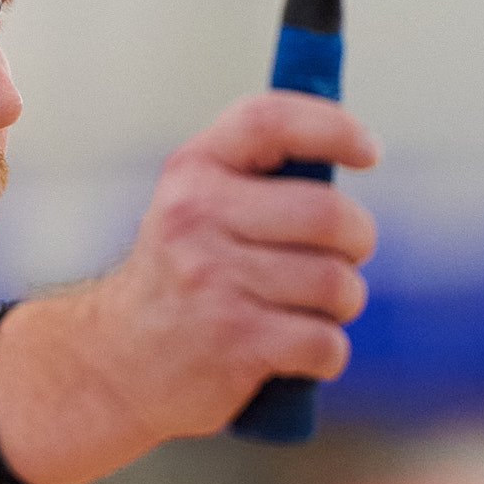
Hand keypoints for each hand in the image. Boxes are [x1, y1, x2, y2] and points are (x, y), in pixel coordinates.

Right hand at [0, 92, 377, 483]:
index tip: (368, 153)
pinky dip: (326, 354)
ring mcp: (211, 279)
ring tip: (311, 310)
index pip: (271, 120)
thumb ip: (258, 174)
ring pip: (336, 283)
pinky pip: (325, 342)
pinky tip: (296, 352)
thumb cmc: (181, 277)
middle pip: (329, 214)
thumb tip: (356, 147)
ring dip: (342, 304)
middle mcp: (196, 215)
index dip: (333, 128)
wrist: (115, 363)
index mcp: (194, 169)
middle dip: (356, 242)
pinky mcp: (231, 341)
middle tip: (341, 258)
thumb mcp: (196, 205)